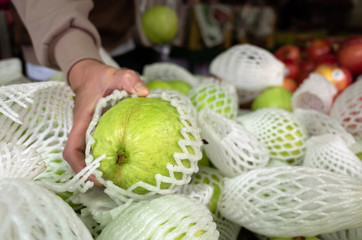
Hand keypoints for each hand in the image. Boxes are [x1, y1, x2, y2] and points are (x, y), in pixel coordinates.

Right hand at [63, 59, 148, 184]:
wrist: (89, 75)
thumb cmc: (100, 77)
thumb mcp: (114, 74)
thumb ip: (128, 79)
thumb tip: (144, 93)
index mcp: (81, 122)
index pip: (72, 150)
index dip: (80, 167)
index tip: (96, 178)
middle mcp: (82, 131)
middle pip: (81, 159)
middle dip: (94, 174)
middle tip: (115, 185)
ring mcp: (89, 133)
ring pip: (91, 156)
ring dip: (101, 169)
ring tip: (122, 179)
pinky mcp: (97, 132)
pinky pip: (101, 149)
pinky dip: (109, 158)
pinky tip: (128, 161)